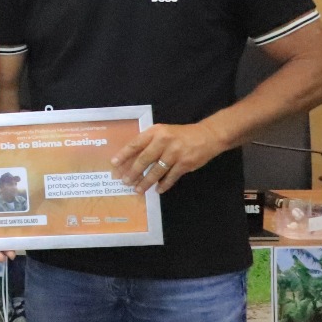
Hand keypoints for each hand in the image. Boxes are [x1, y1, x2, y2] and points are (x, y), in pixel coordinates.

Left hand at [110, 121, 227, 193]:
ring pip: (156, 171)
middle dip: (133, 172)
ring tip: (138, 189)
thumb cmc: (180, 135)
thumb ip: (149, 143)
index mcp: (156, 132)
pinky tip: (157, 190)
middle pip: (144, 159)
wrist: (208, 136)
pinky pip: (171, 177)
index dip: (123, 154)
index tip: (114, 164)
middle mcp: (164, 141)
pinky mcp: (185, 164)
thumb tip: (130, 159)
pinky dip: (163, 185)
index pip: (135, 144)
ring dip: (146, 182)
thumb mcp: (163, 133)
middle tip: (124, 181)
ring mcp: (175, 153)